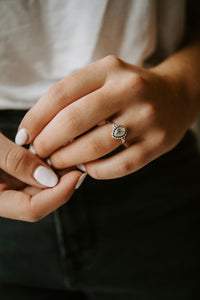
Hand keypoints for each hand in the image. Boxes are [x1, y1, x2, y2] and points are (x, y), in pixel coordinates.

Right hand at [0, 132, 81, 220]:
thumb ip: (16, 162)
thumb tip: (49, 178)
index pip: (31, 209)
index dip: (58, 194)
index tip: (76, 175)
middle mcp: (2, 196)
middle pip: (39, 200)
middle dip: (62, 184)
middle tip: (79, 164)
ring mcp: (7, 183)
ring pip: (39, 186)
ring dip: (57, 173)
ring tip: (71, 154)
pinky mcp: (10, 171)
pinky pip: (33, 173)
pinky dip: (46, 164)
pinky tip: (57, 152)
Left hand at [16, 55, 193, 178]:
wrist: (176, 96)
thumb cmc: (129, 90)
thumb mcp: (104, 78)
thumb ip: (75, 97)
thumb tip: (40, 130)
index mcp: (109, 69)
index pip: (60, 94)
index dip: (35, 118)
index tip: (24, 135)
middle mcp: (129, 90)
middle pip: (73, 121)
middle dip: (47, 142)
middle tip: (38, 153)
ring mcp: (146, 118)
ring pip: (94, 147)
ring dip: (67, 160)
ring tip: (57, 163)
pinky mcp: (157, 143)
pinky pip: (118, 166)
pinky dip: (95, 171)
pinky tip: (87, 168)